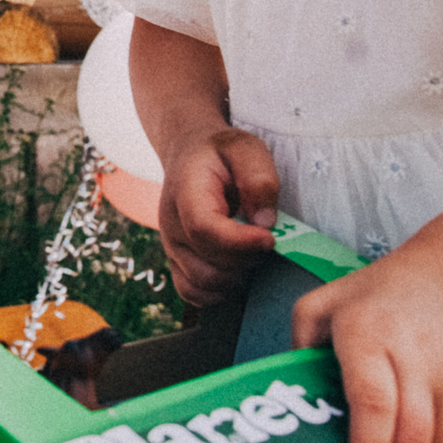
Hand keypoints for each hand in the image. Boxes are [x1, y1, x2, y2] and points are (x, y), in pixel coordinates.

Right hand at [156, 125, 278, 304]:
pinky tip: (237, 270)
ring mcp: (172, 246)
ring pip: (204, 283)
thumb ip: (258, 178)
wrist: (190, 156)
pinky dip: (219, 292)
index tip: (270, 239)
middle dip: (246, 258)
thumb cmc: (221, 154)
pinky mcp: (177, 262)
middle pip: (208, 263)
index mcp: (186, 192)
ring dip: (237, 275)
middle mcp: (171, 224)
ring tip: (251, 251)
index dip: (239, 242)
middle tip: (266, 238)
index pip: (204, 228)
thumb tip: (264, 223)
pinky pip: (193, 293)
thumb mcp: (245, 149)